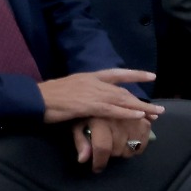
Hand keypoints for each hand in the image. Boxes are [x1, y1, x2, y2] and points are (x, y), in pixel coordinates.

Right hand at [39, 67, 156, 125]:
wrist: (33, 98)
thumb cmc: (47, 97)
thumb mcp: (70, 91)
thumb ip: (84, 94)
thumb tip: (91, 101)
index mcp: (89, 76)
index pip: (117, 73)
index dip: (135, 74)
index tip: (151, 76)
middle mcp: (93, 82)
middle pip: (123, 91)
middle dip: (141, 100)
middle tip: (158, 109)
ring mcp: (91, 93)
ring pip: (121, 100)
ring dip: (140, 109)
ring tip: (155, 115)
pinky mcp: (87, 105)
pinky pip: (111, 110)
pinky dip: (126, 113)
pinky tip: (138, 116)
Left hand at [73, 113, 156, 172]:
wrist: (103, 96)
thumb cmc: (88, 112)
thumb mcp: (78, 124)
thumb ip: (81, 141)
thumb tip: (83, 160)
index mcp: (100, 119)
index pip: (103, 147)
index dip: (100, 162)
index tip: (97, 169)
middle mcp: (118, 119)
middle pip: (118, 150)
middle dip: (111, 154)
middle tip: (107, 149)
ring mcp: (133, 119)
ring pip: (132, 148)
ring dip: (124, 151)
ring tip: (118, 145)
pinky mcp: (144, 120)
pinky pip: (144, 141)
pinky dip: (138, 146)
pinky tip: (130, 142)